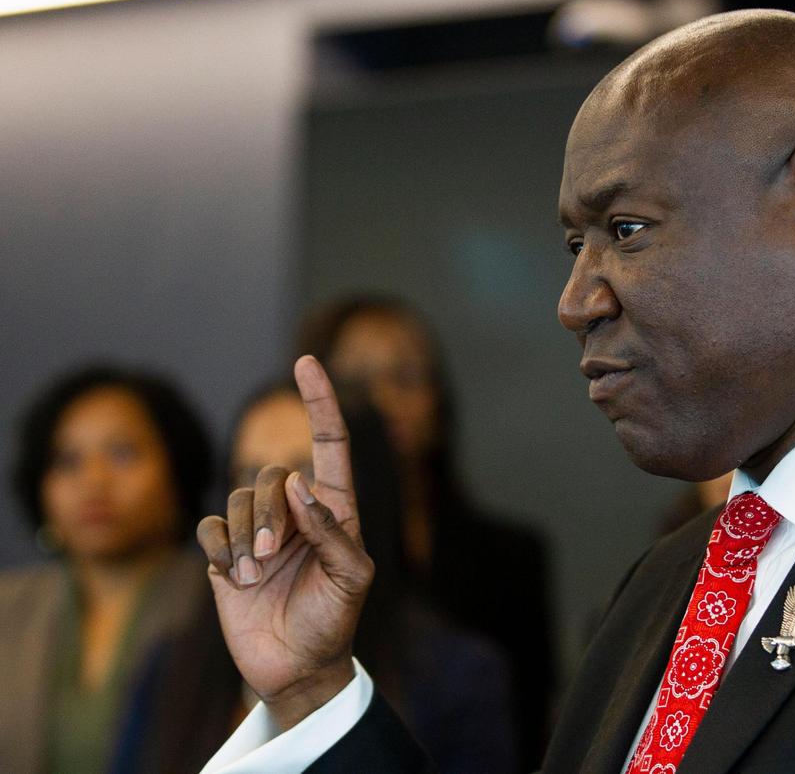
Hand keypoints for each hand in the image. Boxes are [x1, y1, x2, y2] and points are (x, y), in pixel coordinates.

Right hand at [197, 356, 373, 729]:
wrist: (297, 668)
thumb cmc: (335, 620)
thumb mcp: (352, 578)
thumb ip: (332, 531)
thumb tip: (299, 482)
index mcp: (334, 509)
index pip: (329, 443)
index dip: (319, 402)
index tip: (306, 361)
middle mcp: (295, 512)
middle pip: (270, 475)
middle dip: (266, 513)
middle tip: (269, 559)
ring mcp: (258, 532)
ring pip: (237, 500)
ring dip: (241, 539)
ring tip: (251, 578)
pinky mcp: (224, 554)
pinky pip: (209, 528)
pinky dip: (218, 550)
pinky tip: (230, 579)